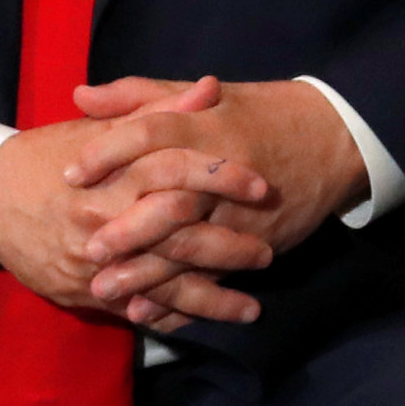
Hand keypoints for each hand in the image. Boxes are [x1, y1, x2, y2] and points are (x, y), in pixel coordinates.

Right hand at [0, 105, 275, 329]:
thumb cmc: (50, 155)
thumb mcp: (102, 128)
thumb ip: (160, 111)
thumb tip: (211, 87)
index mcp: (117, 175)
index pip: (180, 173)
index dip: (224, 178)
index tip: (262, 186)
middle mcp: (109, 223)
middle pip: (179, 239)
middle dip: (229, 249)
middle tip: (269, 253)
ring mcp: (96, 265)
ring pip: (163, 287)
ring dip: (211, 300)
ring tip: (252, 309)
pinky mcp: (85, 293)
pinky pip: (136, 311)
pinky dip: (171, 318)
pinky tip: (204, 323)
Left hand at [65, 76, 371, 329]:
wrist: (333, 138)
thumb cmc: (260, 112)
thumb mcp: (205, 94)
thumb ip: (140, 95)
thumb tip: (80, 97)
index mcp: (206, 125)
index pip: (150, 135)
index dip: (107, 152)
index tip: (70, 174)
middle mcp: (222, 170)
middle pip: (169, 202)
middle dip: (127, 230)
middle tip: (86, 249)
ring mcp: (242, 211)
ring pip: (191, 247)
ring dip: (147, 273)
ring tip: (105, 290)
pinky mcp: (259, 240)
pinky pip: (217, 275)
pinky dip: (182, 297)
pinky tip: (149, 310)